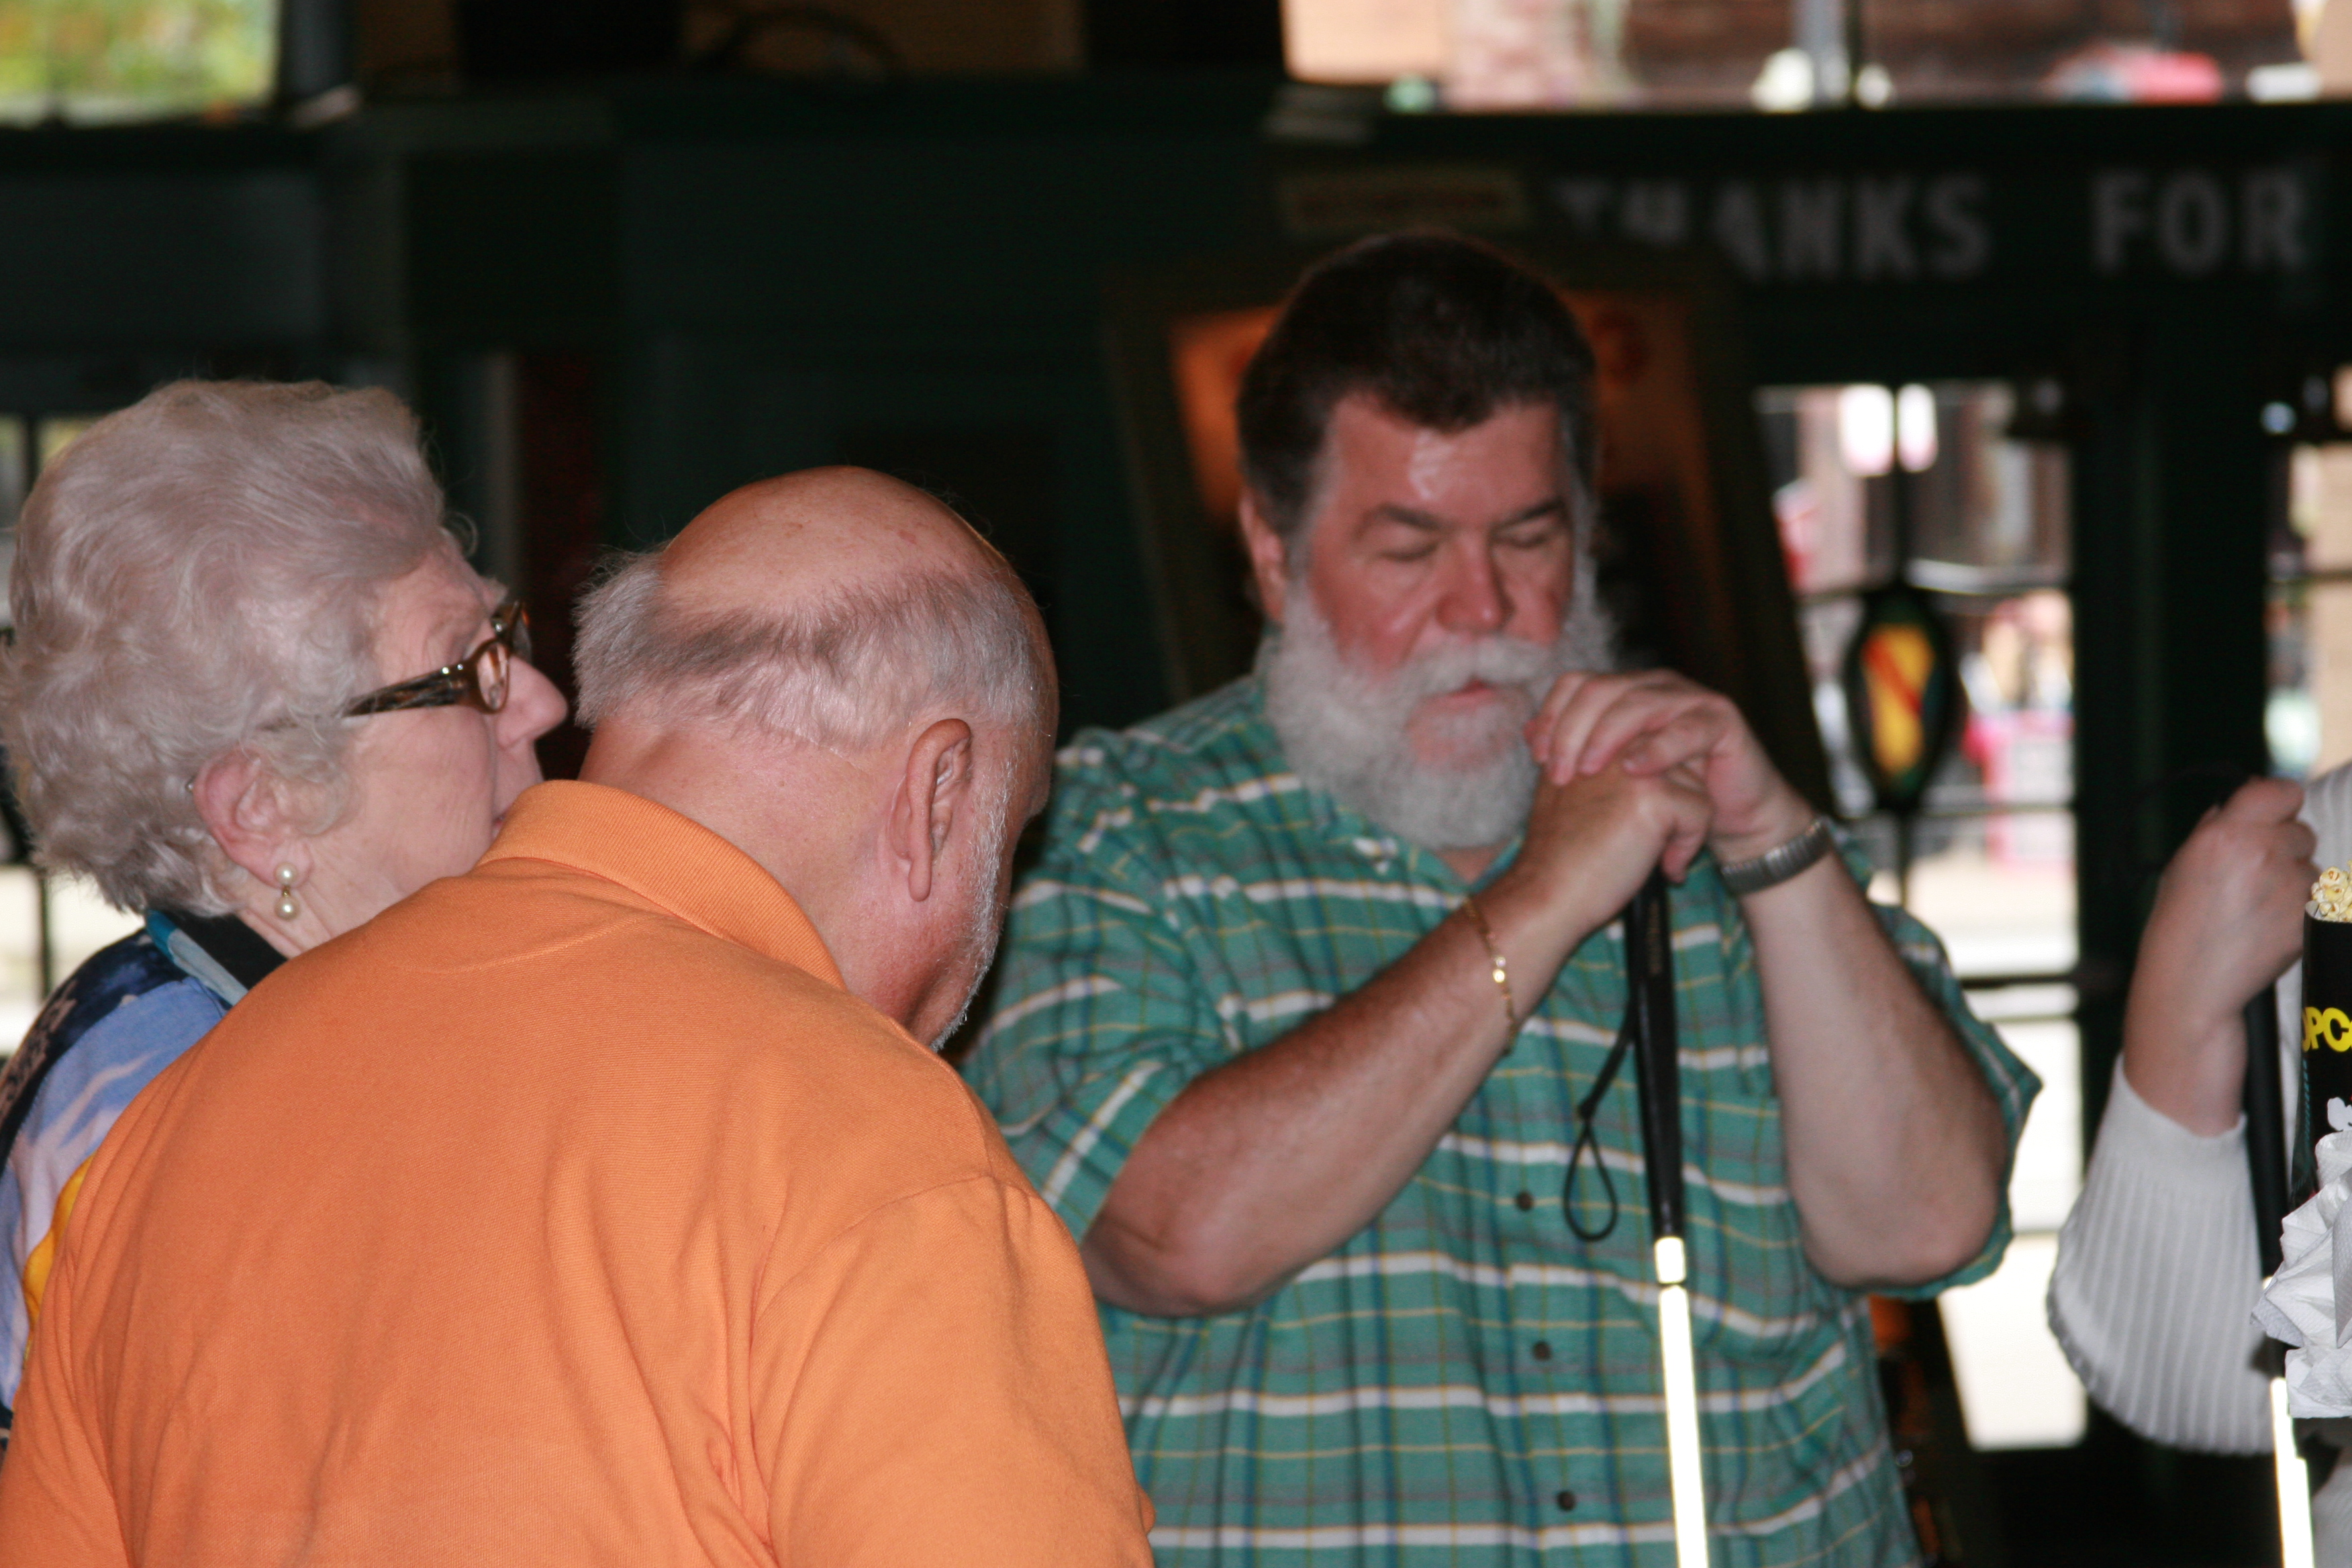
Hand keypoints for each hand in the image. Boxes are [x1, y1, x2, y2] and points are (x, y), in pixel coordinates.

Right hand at [1488, 757, 1712, 948]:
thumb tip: (1645, 771)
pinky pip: (1701, 811)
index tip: (1636, 828)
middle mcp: (1613, 742)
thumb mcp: (1567, 795)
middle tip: (1651, 845)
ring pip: (1695, 785)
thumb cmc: (1557, 856)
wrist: (1546, 892)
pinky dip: (1689, 846)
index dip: (1657, 792)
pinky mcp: (1653, 795)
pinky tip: (1664, 869)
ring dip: (1684, 827)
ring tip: (1654, 857)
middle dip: (1675, 806)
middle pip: (1678, 762)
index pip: (1654, 749)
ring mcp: (1633, 766)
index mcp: (1592, 737)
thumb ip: (1597, 771)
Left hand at [1524, 671, 1811, 863]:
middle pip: (1600, 689)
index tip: (1537, 757)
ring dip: (1607, 736)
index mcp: (1624, 691)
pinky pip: (1686, 728)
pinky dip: (1658, 749)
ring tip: (1587, 771)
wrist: (1728, 820)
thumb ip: (1575, 751)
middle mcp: (1654, 686)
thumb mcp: (1612, 777)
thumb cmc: (1665, 798)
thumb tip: (1527, 733)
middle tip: (1559, 773)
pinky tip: (1635, 770)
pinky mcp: (1721, 720)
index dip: (1552, 715)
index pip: (1575, 684)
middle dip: (1571, 730)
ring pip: (1638, 703)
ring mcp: (1689, 698)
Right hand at [2121, 776, 2313, 1134]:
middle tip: (2253, 875)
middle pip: (2300, 829)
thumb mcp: (2184, 863)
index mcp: (2223, 832)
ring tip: (2257, 908)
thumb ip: (2218, 828)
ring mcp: (2288, 885)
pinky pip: (2320, 899)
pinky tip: (2269, 927)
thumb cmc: (2180, 925)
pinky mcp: (2309, 916)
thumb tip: (2249, 803)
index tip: (2271, 816)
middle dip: (2283, 847)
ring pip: (2313, 865)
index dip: (2278, 803)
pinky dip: (2302, 911)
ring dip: (2295, 880)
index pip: (2280, 790)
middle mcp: (2259, 852)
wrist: (2190, 985)